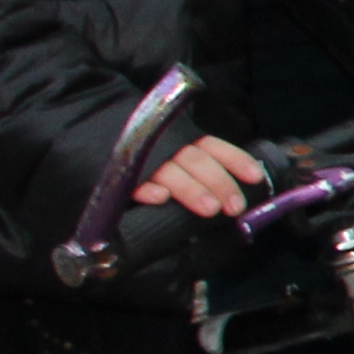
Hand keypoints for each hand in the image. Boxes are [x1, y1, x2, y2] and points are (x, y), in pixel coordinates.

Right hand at [133, 133, 273, 219]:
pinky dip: (148, 189)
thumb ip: (204, 179)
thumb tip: (237, 203)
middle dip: (219, 182)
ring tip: (210, 208)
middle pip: (197, 160)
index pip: (214, 147)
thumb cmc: (153, 168)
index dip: (236, 160)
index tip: (256, 177)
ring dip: (192, 189)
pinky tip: (161, 198)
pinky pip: (134, 183)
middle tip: (235, 206)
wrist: (97, 148)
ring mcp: (144, 163)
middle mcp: (167, 149)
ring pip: (171, 172)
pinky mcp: (122, 180)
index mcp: (185, 144)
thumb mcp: (181, 167)